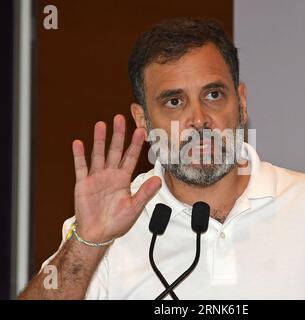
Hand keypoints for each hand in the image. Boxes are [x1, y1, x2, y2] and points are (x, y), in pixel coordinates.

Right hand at [72, 114, 160, 241]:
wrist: (98, 233)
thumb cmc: (117, 222)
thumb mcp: (135, 207)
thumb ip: (145, 192)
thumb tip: (158, 179)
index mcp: (123, 179)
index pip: (131, 157)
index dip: (135, 144)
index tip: (141, 130)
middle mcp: (110, 175)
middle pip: (115, 150)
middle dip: (118, 135)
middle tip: (120, 118)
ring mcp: (96, 177)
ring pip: (98, 154)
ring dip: (99, 140)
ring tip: (101, 125)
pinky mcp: (83, 183)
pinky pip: (81, 167)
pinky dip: (79, 155)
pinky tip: (78, 143)